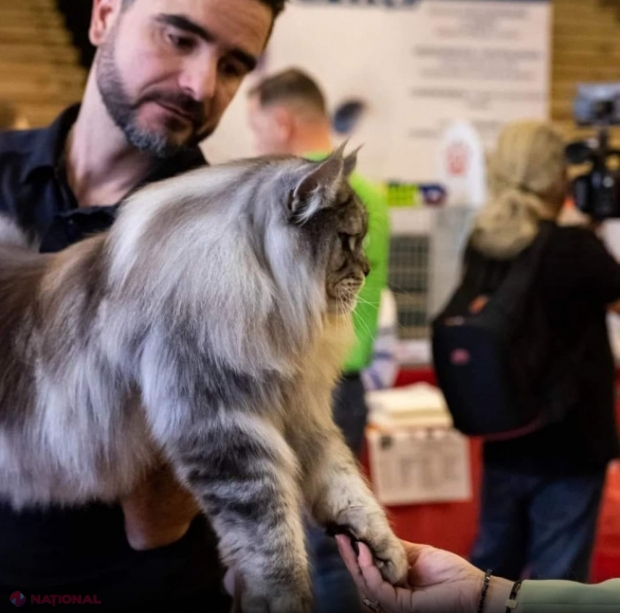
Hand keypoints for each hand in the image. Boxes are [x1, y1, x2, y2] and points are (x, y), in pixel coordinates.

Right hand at [336, 536, 511, 612]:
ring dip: (355, 562)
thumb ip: (394, 548)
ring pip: (365, 585)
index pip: (367, 570)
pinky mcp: (401, 606)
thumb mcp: (416, 553)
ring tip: (351, 541)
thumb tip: (373, 534)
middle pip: (361, 578)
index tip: (345, 531)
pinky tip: (366, 552)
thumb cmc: (449, 571)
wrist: (472, 587)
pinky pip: (379, 590)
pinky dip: (369, 571)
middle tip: (339, 535)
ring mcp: (395, 603)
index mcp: (394, 583)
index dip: (355, 553)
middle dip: (349, 557)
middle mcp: (391, 595)